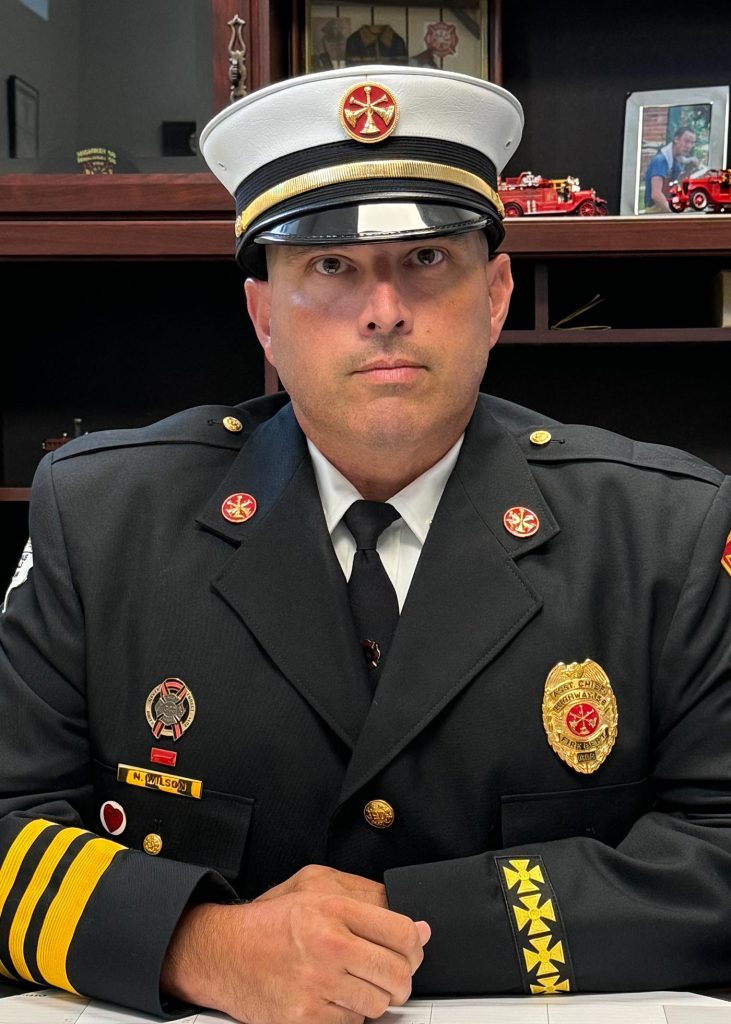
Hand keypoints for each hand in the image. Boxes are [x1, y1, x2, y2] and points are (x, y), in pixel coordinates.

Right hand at [161, 870, 430, 1023]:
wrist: (222, 952)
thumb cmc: (270, 920)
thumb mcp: (315, 884)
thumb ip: (367, 895)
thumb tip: (416, 926)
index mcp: (333, 909)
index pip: (402, 933)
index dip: (415, 945)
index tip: (410, 949)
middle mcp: (328, 946)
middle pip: (397, 974)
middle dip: (401, 978)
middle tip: (389, 974)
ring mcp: (317, 986)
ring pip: (378, 1005)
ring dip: (372, 998)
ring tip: (352, 982)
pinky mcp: (305, 1018)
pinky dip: (349, 1016)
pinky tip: (333, 997)